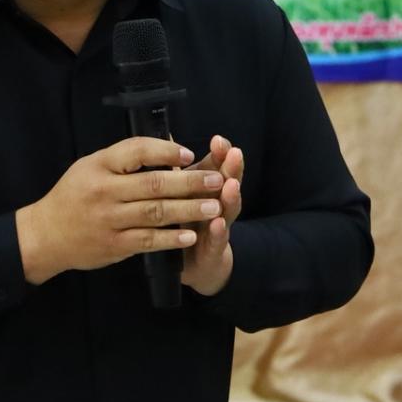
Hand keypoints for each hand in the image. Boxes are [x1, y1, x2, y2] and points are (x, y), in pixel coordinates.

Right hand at [15, 137, 222, 285]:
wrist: (45, 235)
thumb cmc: (74, 195)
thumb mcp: (91, 166)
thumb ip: (125, 157)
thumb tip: (168, 144)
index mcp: (99, 165)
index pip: (137, 151)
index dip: (166, 151)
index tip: (190, 153)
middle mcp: (104, 191)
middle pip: (154, 184)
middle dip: (190, 182)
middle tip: (217, 180)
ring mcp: (109, 220)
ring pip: (155, 213)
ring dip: (188, 210)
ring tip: (214, 206)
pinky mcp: (113, 245)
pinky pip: (147, 240)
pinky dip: (171, 238)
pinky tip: (192, 236)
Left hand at [182, 135, 243, 295]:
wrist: (196, 263)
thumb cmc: (187, 222)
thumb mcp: (185, 195)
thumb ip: (181, 171)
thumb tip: (167, 138)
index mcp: (207, 189)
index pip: (218, 166)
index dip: (220, 153)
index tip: (218, 140)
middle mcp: (218, 205)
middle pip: (228, 183)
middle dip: (232, 168)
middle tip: (235, 153)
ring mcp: (219, 227)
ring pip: (228, 210)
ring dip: (231, 197)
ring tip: (231, 184)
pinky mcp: (214, 251)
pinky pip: (217, 242)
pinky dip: (219, 232)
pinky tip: (218, 224)